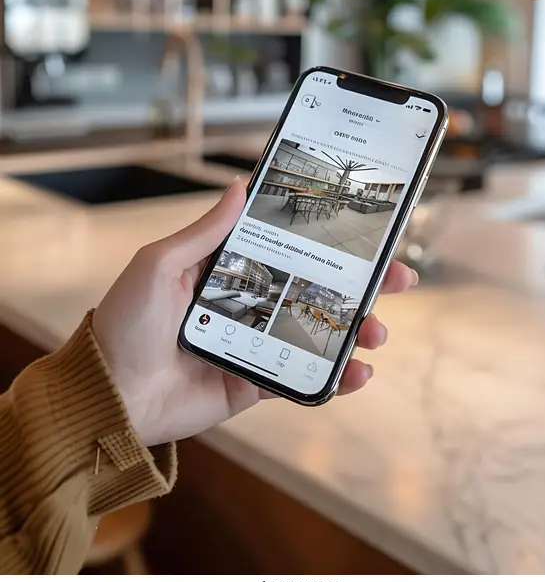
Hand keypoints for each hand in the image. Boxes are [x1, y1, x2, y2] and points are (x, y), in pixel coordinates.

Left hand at [93, 179, 417, 445]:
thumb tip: (240, 187)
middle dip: (362, 284)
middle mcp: (249, 302)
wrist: (109, 395)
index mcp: (229, 269)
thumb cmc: (126, 322)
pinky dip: (336, 377)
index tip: (367, 231)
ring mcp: (256, 343)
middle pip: (317, 288)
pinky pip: (302, 376)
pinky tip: (359, 372)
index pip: (290, 247)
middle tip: (398, 278)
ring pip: (319, 331)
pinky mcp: (255, 382)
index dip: (329, 241)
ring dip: (356, 329)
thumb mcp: (160, 264)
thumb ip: (204, 232)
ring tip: (377, 331)